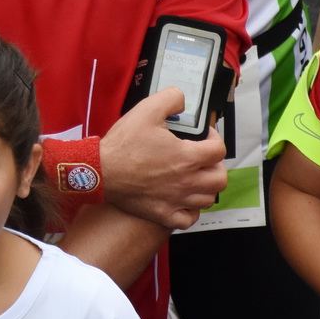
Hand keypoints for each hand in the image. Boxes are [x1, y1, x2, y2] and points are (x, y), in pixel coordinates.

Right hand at [100, 87, 227, 229]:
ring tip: (195, 177)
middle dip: (216, 166)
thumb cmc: (122, 146)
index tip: (205, 136)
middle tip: (204, 159)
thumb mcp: (146, 109)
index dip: (215, 139)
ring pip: (208, 200)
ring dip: (206, 187)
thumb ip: (171, 98)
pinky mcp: (162, 214)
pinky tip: (184, 200)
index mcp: (186, 157)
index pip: (219, 150)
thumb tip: (182, 101)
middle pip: (219, 179)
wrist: (100, 172)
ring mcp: (175, 200)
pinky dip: (191, 210)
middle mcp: (186, 181)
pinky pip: (189, 219)